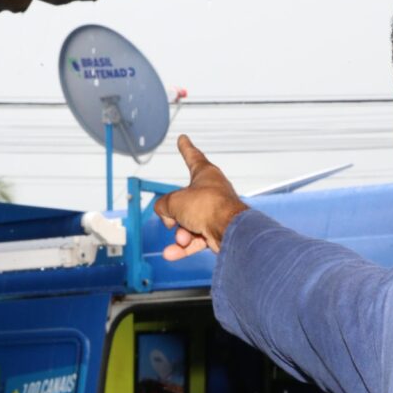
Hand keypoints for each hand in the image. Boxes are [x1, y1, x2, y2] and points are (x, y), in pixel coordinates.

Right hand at [154, 135, 247, 259]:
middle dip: (174, 216)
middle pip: (183, 202)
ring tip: (182, 238)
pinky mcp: (216, 232)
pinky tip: (172, 253)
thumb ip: (163, 205)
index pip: (192, 157)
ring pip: (187, 223)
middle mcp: (212, 192)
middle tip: (174, 220)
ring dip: (179, 234)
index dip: (185, 148)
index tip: (183, 139)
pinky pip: (195, 239)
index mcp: (206, 174)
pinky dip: (183, 247)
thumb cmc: (209, 208)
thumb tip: (167, 217)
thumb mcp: (173, 201)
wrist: (229, 231)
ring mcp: (214, 213)